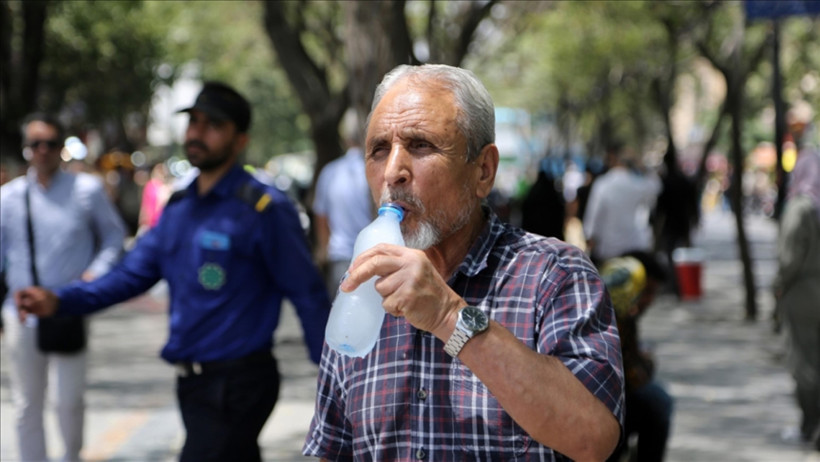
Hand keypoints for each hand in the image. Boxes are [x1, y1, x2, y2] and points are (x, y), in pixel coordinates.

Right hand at [15, 287, 58, 321]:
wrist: (57, 305)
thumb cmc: (51, 298)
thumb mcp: (44, 297)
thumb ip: (34, 300)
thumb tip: (25, 303)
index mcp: (29, 291)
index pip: (18, 293)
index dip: (16, 298)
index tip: (19, 304)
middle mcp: (26, 298)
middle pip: (18, 302)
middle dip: (19, 309)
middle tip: (23, 314)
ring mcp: (27, 305)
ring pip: (20, 309)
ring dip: (20, 314)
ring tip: (23, 319)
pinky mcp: (29, 311)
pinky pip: (24, 315)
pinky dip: (23, 318)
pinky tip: (24, 322)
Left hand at [340, 243, 463, 338]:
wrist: (447, 311)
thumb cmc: (427, 293)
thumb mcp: (415, 271)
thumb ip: (395, 266)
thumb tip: (363, 270)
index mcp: (411, 255)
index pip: (381, 249)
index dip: (363, 258)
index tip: (351, 269)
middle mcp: (411, 263)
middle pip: (375, 264)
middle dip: (357, 275)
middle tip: (345, 286)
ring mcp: (410, 279)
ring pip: (380, 288)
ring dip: (387, 298)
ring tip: (404, 300)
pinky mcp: (408, 296)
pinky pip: (387, 304)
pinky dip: (393, 310)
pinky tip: (407, 309)